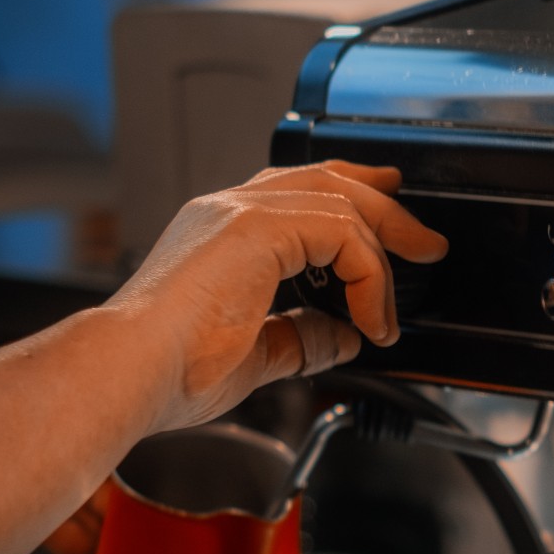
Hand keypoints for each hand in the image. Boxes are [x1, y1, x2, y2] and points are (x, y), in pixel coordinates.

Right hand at [107, 161, 447, 433]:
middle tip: (425, 240)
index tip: (388, 237)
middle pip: (326, 181)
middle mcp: (227, 212)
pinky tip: (372, 317)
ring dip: (387, 241)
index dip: (352, 207)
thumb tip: (341, 337)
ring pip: (340, 199)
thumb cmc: (166, 372)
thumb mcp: (252, 355)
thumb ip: (299, 339)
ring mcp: (239, 213)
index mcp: (220, 234)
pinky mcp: (255, 227)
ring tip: (414, 277)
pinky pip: (341, 232)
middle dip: (385, 206)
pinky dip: (369, 274)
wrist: (128, 372)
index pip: (297, 196)